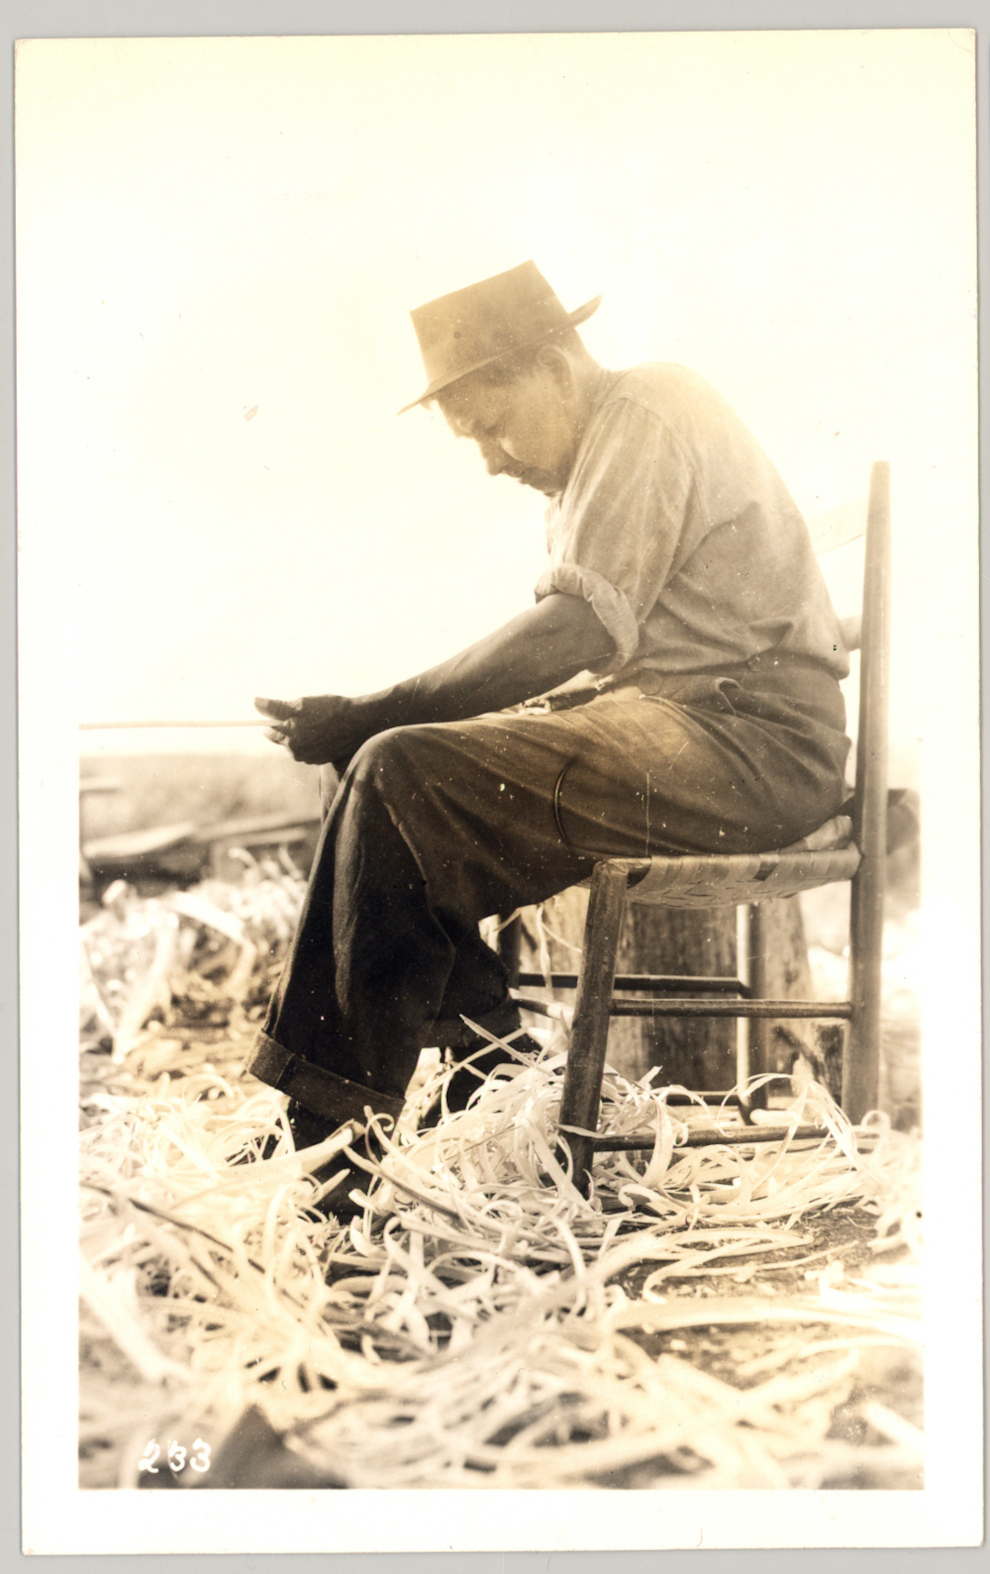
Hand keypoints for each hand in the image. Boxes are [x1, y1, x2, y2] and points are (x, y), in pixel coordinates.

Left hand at [254, 695, 370, 766]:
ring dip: (301, 734)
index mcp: (289, 739)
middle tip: (304, 714)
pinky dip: (313, 741)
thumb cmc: (330, 710)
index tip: (279, 712)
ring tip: (317, 721)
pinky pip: (310, 750)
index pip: (269, 731)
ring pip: (297, 745)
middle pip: (283, 740)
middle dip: (288, 727)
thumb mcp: (302, 704)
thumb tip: (255, 702)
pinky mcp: (322, 760)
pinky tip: (324, 730)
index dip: (273, 719)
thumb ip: (277, 707)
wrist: (360, 722)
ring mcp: (310, 758)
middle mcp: (297, 753)